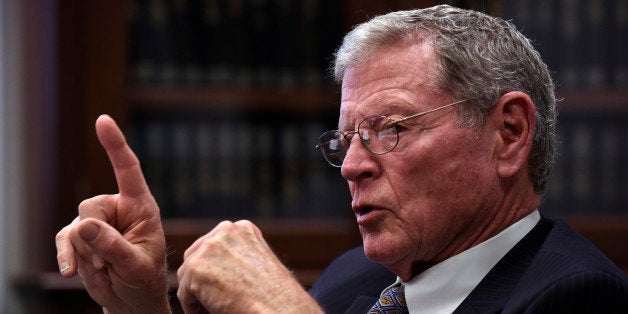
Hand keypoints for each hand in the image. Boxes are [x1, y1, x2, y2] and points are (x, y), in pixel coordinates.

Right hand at [55, 115, 169, 312]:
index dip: (115, 145)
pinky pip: (65, 240)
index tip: (102, 120)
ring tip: (105, 269)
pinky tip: (72, 272)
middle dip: (95, 237)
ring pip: (76, 226)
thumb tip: (85, 225)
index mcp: (140, 206)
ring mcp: (97, 222)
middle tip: (110, 262)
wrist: (131, 299)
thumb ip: (113, 245)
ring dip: (86, 253)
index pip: (128, 170)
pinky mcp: (80, 237)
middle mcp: (118, 208)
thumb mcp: (135, 264)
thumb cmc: (143, 278)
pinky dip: (67, 257)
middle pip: (91, 206)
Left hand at [176, 220, 322, 313]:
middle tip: (216, 300)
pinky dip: (193, 308)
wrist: (279, 308)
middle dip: (201, 279)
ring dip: (197, 294)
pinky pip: (184, 293)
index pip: (213, 246)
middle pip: (195, 255)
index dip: (215, 271)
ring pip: (187, 275)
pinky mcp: (196, 267)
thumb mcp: (258, 264)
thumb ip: (236, 256)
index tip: (226, 289)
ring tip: (216, 308)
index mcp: (243, 228)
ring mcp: (210, 247)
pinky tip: (213, 312)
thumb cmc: (274, 296)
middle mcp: (226, 230)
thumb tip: (213, 268)